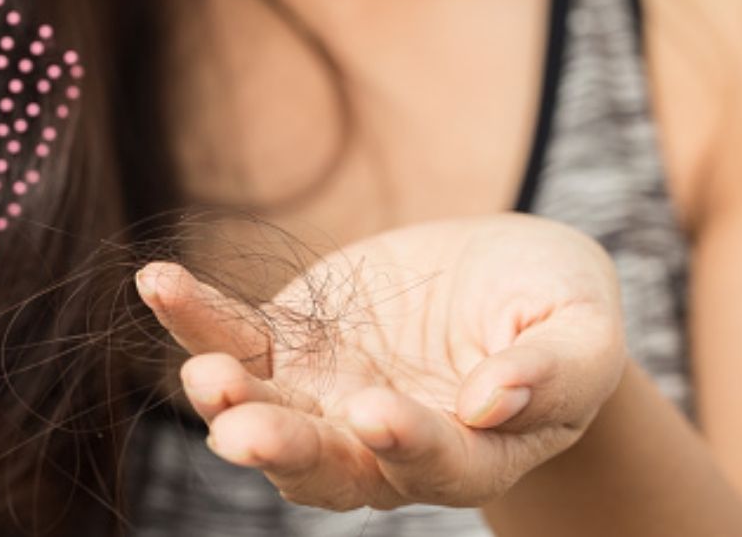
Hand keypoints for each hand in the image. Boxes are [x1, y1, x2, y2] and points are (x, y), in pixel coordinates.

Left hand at [136, 213, 625, 510]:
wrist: (500, 275)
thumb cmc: (555, 306)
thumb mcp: (582, 329)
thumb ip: (556, 370)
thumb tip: (496, 402)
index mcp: (467, 452)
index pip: (434, 466)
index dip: (407, 446)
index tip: (378, 412)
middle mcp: (381, 443)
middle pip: (327, 465)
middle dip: (284, 450)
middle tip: (239, 433)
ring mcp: (326, 397)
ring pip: (268, 413)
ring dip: (228, 400)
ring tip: (203, 376)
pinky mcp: (289, 346)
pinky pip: (235, 338)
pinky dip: (196, 319)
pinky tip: (160, 284)